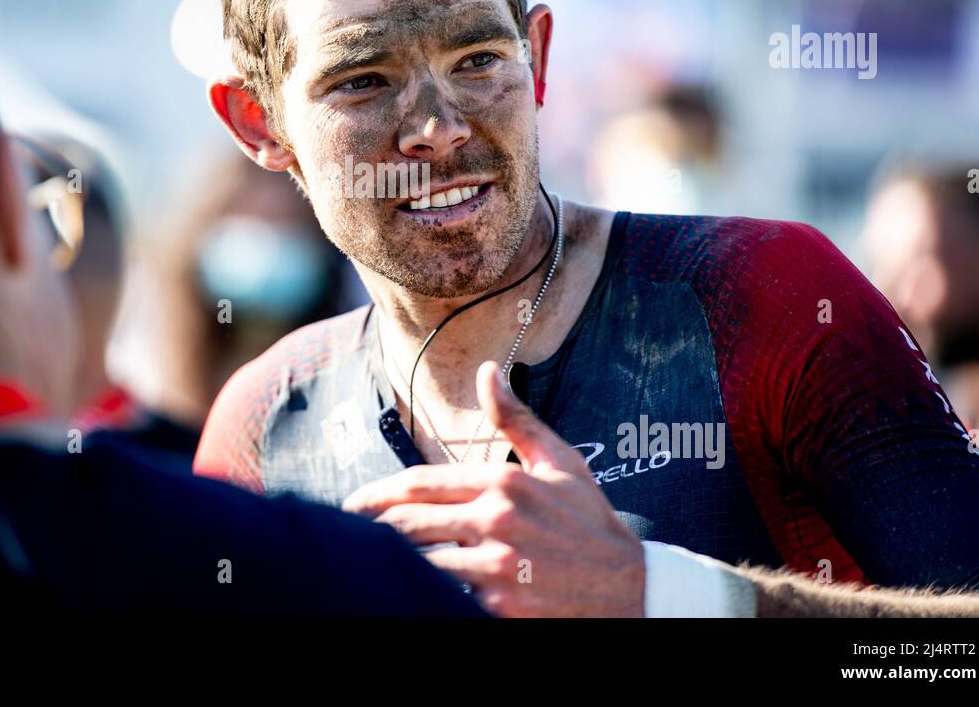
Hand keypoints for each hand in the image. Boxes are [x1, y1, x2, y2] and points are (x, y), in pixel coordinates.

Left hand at [343, 361, 644, 616]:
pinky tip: (405, 592)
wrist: (632, 588)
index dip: (377, 496)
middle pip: (408, 524)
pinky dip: (423, 593)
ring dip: (389, 565)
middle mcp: (497, 521)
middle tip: (346, 536)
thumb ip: (515, 419)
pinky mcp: (502, 607)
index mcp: (504, 482)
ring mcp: (499, 567)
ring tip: (366, 565)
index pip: (419, 485)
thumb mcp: (560, 460)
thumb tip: (487, 371)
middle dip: (371, 530)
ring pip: (419, 564)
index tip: (353, 505)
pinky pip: (446, 599)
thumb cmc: (591, 522)